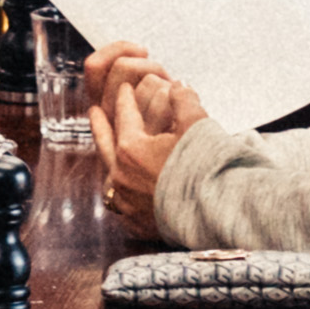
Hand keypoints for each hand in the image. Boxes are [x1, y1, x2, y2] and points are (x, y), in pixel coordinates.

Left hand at [91, 47, 208, 225]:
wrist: (214, 213)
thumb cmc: (204, 166)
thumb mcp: (196, 123)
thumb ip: (183, 99)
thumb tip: (178, 85)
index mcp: (131, 149)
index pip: (125, 115)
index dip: (126, 98)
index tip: (125, 88)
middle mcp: (121, 177)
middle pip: (105, 145)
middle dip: (100, 126)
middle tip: (94, 111)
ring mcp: (126, 203)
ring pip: (109, 176)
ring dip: (108, 159)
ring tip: (108, 152)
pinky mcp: (136, 223)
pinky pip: (121, 202)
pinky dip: (121, 191)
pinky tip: (125, 188)